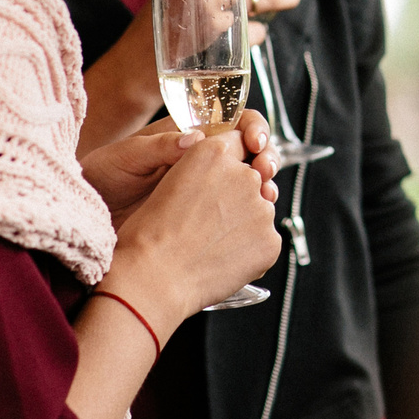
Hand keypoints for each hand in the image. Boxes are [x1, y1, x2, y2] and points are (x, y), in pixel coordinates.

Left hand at [83, 115, 278, 229]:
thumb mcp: (126, 157)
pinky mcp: (202, 214)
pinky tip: (254, 217)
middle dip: (266, 156)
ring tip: (267, 192)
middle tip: (264, 170)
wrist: (85, 215)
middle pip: (249, 150)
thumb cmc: (102, 177)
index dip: (251, 128)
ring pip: (247, 181)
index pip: (233, 121)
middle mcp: (202, 159)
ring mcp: (204, 187)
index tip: (255, 142)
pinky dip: (250, 211)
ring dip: (264, 184)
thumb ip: (159, 146)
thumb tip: (195, 137)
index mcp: (187, 136)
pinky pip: (234, 209)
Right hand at [97, 128, 279, 331]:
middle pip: (251, 178)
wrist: (152, 277)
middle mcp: (243, 174)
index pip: (239, 141)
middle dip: (236, 196)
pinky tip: (221, 259)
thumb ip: (204, 170)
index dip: (231, 161)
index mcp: (213, 152)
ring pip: (259, 210)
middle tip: (209, 221)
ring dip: (243, 223)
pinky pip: (265, 241)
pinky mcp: (270, 240)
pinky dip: (249, 250)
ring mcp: (260, 208)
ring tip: (210, 244)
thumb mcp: (170, 181)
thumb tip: (221, 176)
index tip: (226, 177)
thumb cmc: (148, 234)